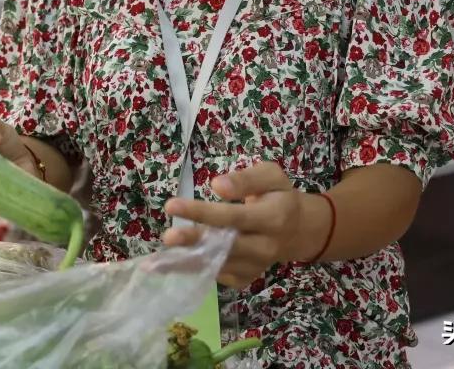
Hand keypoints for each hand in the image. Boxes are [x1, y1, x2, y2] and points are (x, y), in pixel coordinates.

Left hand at [162, 162, 323, 288]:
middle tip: (166, 237)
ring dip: (185, 263)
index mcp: (273, 218)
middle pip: (224, 247)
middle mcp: (265, 247)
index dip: (202, 212)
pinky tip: (171, 265)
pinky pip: (217, 275)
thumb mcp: (271, 176)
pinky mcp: (246, 278)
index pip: (233, 217)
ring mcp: (255, 267)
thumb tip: (216, 185)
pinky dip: (195, 270)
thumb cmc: (280, 196)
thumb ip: (246, 179)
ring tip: (155, 263)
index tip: (171, 205)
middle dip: (193, 242)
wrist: (299, 230)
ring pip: (217, 266)